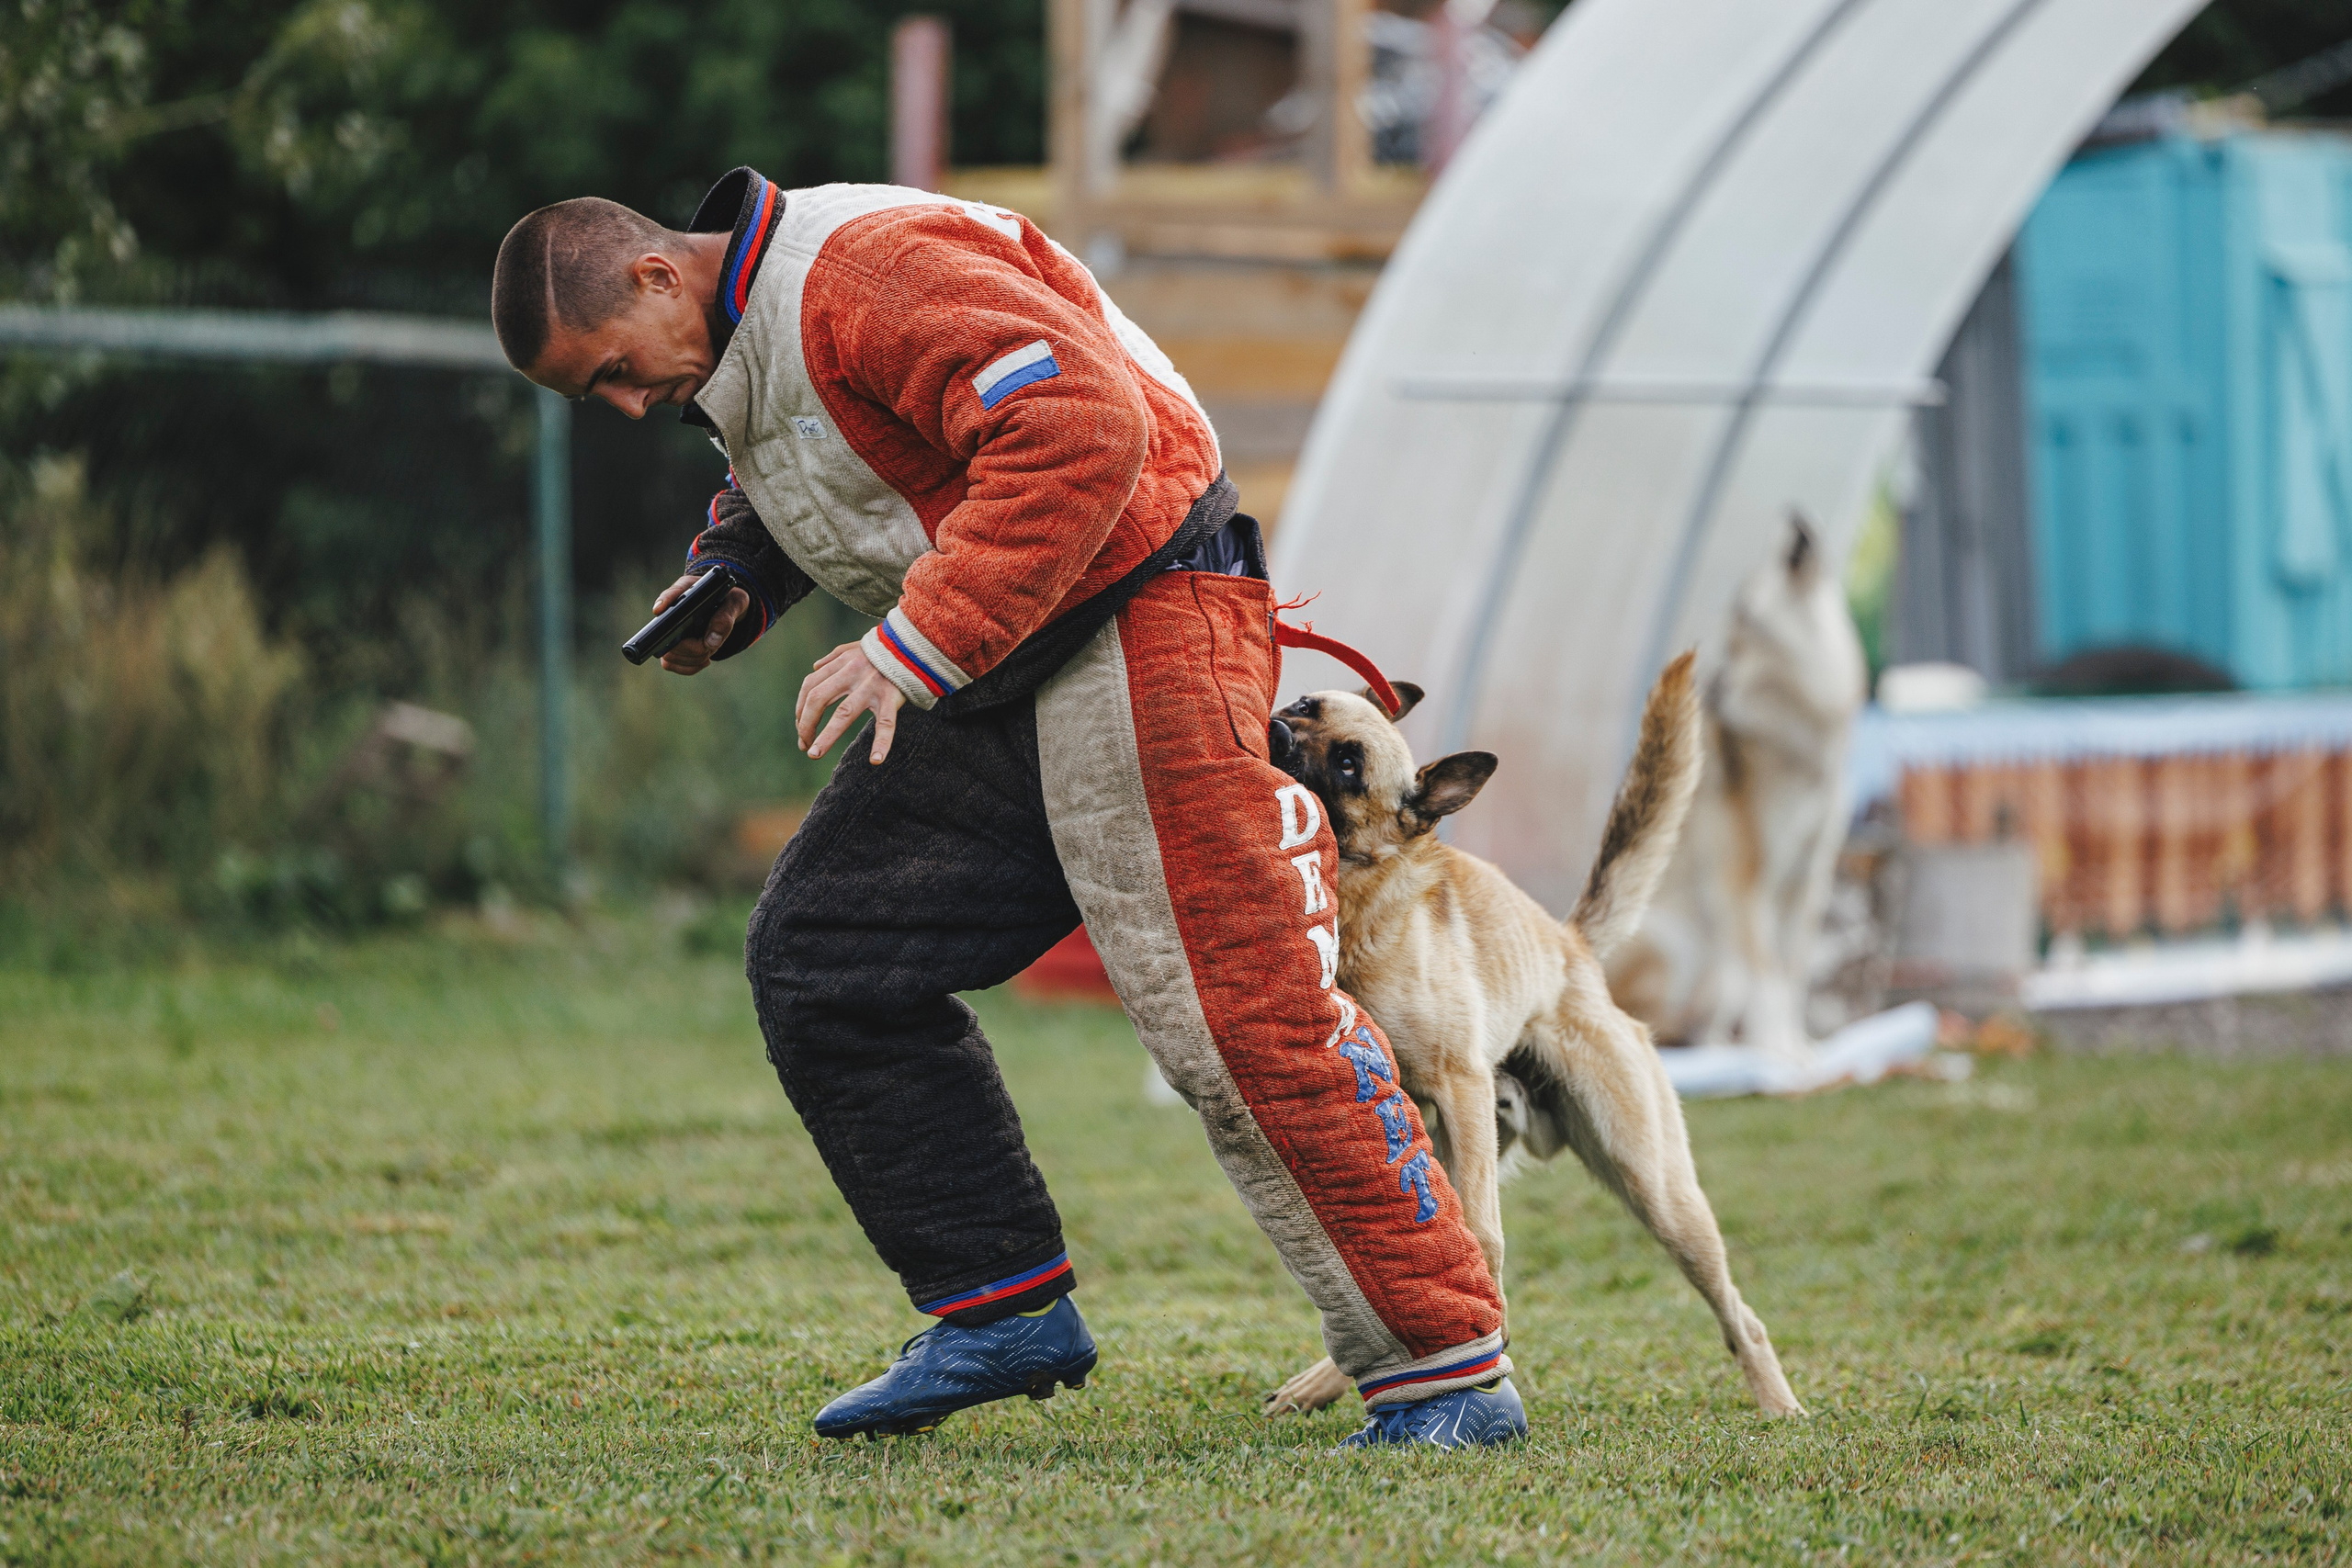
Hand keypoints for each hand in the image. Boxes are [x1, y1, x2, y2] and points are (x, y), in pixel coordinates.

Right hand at [651, 573, 750, 674]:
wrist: (727, 606)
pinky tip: (705, 659)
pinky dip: (691, 667)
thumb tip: (711, 642)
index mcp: (686, 591)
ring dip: (694, 659)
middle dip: (693, 648)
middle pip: (667, 637)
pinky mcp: (673, 647)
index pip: (671, 593)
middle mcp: (672, 612)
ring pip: (669, 655)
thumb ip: (725, 618)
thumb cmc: (729, 599)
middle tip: (711, 644)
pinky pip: (671, 664)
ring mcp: (669, 631)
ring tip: (710, 649)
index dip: (663, 602)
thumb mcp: (735, 602)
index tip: (660, 611)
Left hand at [797, 642, 905, 763]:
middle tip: (804, 745)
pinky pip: (885, 723)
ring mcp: (872, 686)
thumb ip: (834, 656)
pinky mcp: (892, 697)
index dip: (800, 709)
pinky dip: (881, 743)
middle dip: (805, 725)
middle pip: (818, 699)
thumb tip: (815, 667)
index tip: (800, 727)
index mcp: (842, 663)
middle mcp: (852, 673)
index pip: (810, 686)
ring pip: (844, 714)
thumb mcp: (856, 647)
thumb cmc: (884, 649)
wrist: (915, 645)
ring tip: (814, 754)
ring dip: (826, 736)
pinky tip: (875, 761)